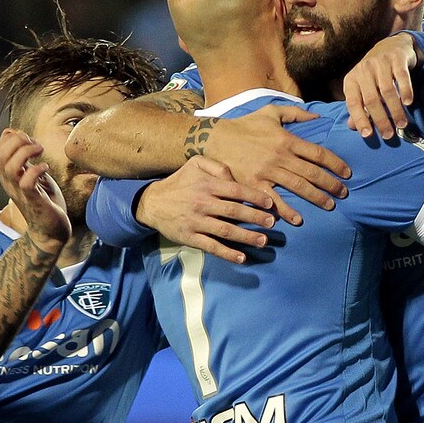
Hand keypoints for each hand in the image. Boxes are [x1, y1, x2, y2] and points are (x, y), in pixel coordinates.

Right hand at [0, 128, 70, 250]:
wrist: (52, 232)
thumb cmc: (44, 201)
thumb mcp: (32, 174)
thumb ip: (24, 158)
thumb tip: (13, 133)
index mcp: (8, 176)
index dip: (10, 139)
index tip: (29, 140)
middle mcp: (10, 183)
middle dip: (17, 141)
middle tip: (35, 145)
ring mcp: (19, 192)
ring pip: (9, 167)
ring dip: (26, 153)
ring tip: (40, 152)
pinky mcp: (33, 201)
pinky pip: (26, 182)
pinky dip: (36, 170)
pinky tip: (46, 168)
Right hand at [136, 156, 275, 263]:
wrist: (152, 202)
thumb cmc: (179, 182)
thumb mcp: (195, 164)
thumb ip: (217, 166)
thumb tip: (234, 178)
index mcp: (206, 185)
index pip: (236, 190)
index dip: (255, 197)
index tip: (269, 203)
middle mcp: (202, 203)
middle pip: (234, 211)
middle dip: (255, 218)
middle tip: (271, 223)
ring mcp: (196, 221)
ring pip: (225, 230)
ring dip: (246, 237)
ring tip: (263, 241)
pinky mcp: (190, 237)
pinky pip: (211, 246)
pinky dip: (227, 253)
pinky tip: (241, 258)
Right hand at [198, 105, 351, 225]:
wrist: (215, 138)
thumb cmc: (245, 125)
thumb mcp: (270, 112)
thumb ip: (295, 113)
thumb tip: (317, 116)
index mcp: (286, 139)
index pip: (318, 153)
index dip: (336, 164)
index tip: (347, 173)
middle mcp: (280, 156)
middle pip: (312, 173)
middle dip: (331, 184)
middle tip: (344, 193)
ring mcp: (267, 172)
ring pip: (298, 187)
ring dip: (316, 197)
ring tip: (329, 205)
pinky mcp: (253, 184)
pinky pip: (273, 200)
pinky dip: (286, 210)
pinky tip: (297, 219)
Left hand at [343, 32, 419, 138]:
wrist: (391, 47)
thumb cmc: (374, 74)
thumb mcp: (362, 88)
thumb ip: (359, 107)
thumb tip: (352, 127)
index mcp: (351, 80)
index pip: (353, 102)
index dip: (359, 119)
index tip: (368, 135)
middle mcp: (363, 70)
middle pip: (371, 99)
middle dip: (380, 119)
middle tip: (389, 135)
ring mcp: (379, 63)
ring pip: (387, 90)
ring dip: (395, 110)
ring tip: (402, 124)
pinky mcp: (396, 58)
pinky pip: (401, 77)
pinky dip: (405, 90)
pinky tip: (409, 103)